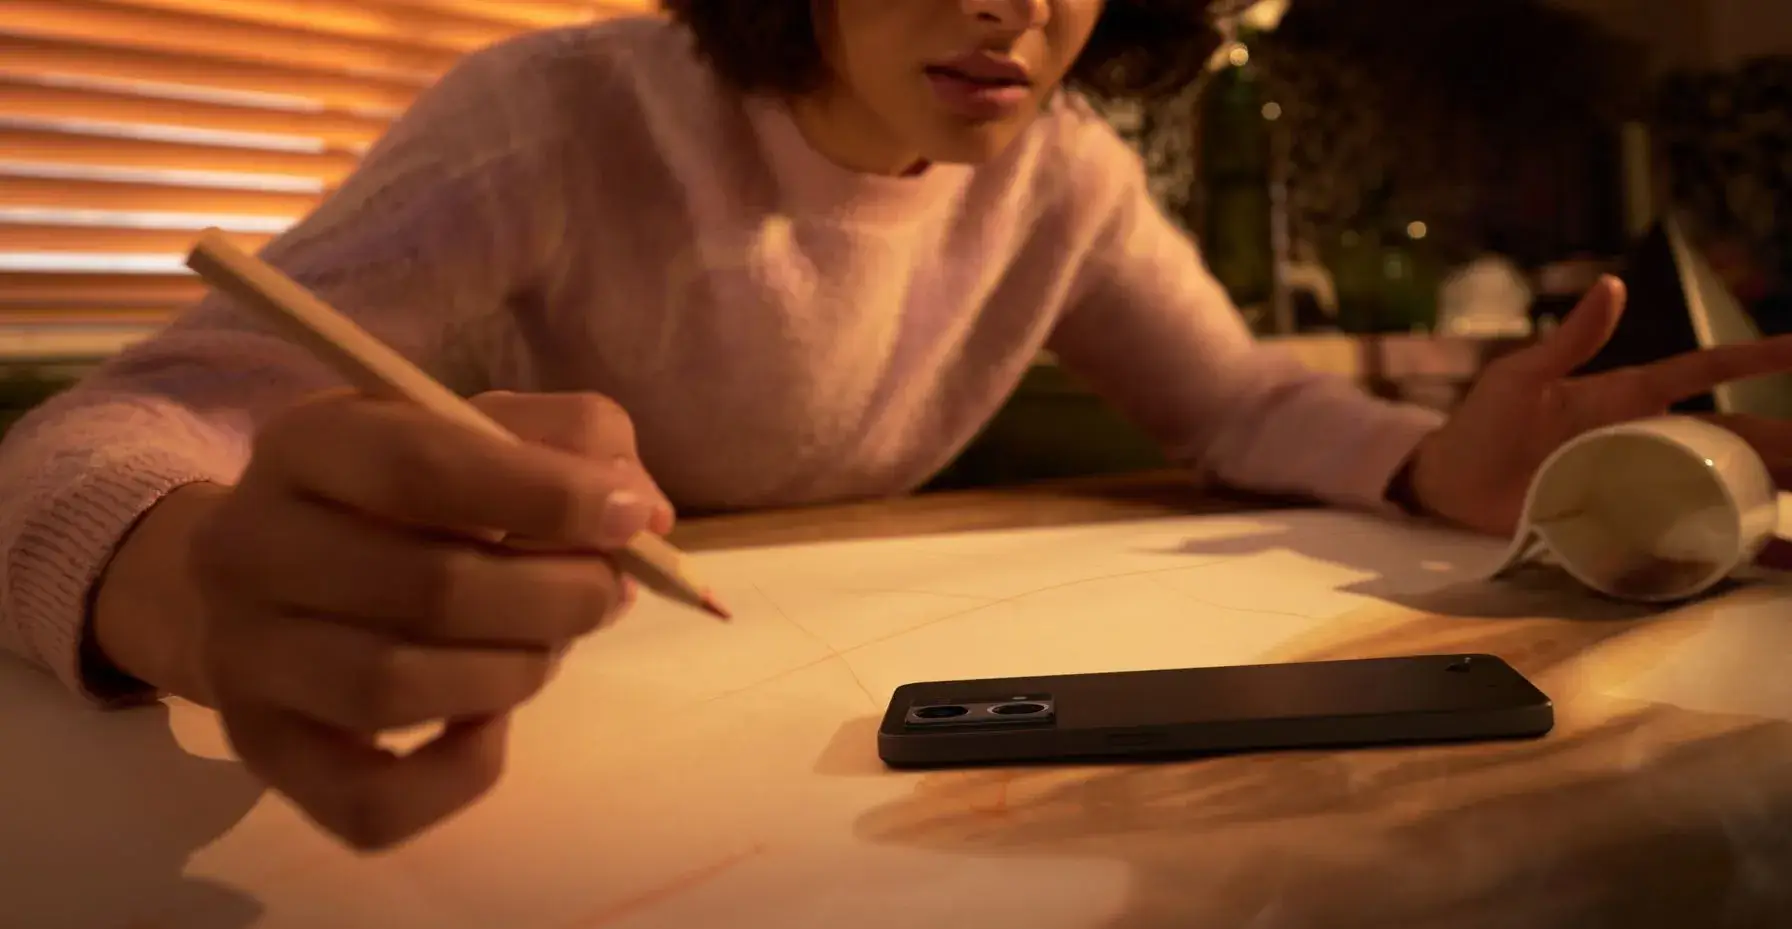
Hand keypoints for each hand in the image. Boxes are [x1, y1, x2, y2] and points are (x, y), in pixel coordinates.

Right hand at [188, 389, 672, 850]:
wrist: (265, 576)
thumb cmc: (399, 494)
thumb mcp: (476, 428)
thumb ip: (572, 440)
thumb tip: (642, 508)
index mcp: (308, 442)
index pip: (423, 465)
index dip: (548, 496)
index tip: (628, 518)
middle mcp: (248, 546)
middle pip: (426, 587)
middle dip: (555, 596)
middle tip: (606, 592)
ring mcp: (244, 659)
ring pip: (397, 690)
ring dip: (516, 672)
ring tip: (549, 646)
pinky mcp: (263, 753)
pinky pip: (372, 803)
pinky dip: (459, 774)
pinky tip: (489, 724)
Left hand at [1408, 276, 1791, 561]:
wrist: (1447, 485)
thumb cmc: (1480, 424)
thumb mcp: (1520, 377)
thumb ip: (1567, 340)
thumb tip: (1611, 286)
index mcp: (1629, 396)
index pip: (1706, 371)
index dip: (1755, 358)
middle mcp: (1647, 438)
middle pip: (1737, 436)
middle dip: (1788, 443)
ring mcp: (1641, 484)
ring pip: (1727, 485)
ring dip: (1776, 494)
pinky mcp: (1627, 524)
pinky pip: (1690, 536)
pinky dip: (1736, 549)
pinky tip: (1778, 560)